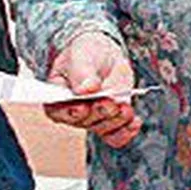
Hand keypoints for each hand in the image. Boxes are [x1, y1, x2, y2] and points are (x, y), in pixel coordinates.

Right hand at [45, 32, 141, 148]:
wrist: (103, 54)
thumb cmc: (85, 54)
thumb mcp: (80, 57)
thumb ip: (82, 73)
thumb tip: (85, 89)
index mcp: (56, 98)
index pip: (57, 111)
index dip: (69, 112)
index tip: (82, 106)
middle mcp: (74, 113)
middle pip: (84, 121)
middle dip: (99, 112)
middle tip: (109, 102)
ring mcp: (94, 118)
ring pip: (103, 128)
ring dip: (116, 120)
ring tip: (125, 108)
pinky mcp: (111, 120)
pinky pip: (116, 135)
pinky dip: (126, 131)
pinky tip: (134, 121)